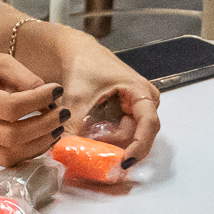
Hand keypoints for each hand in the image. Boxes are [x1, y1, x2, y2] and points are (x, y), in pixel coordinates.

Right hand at [0, 50, 67, 163]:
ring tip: (57, 128)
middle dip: (44, 126)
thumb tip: (51, 100)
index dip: (38, 101)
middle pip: (12, 136)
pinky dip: (28, 152)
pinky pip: (5, 160)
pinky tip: (42, 138)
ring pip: (10, 155)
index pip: (10, 107)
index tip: (57, 91)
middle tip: (63, 114)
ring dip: (40, 144)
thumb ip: (24, 78)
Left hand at [60, 46, 163, 167]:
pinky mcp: (126, 113)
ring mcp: (137, 108)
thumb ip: (71, 125)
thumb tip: (65, 151)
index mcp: (141, 91)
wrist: (77, 52)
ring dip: (110, 141)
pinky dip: (107, 137)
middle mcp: (145, 102)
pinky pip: (122, 132)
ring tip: (89, 136)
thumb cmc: (83, 64)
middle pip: (138, 134)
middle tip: (95, 149)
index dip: (138, 146)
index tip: (124, 161)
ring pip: (129, 136)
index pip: (148, 125)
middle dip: (118, 145)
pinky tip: (92, 133)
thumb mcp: (76, 96)